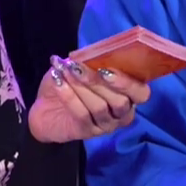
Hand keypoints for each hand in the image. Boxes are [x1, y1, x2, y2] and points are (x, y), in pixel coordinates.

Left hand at [28, 56, 149, 142]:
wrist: (45, 107)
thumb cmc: (70, 83)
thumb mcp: (81, 67)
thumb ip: (91, 60)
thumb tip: (89, 52)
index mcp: (129, 95)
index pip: (141, 93)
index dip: (128, 83)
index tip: (106, 69)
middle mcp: (122, 113)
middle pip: (120, 102)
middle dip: (99, 83)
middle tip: (78, 67)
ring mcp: (106, 125)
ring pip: (100, 108)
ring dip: (82, 87)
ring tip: (65, 71)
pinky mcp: (88, 132)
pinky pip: (82, 115)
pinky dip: (70, 97)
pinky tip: (59, 83)